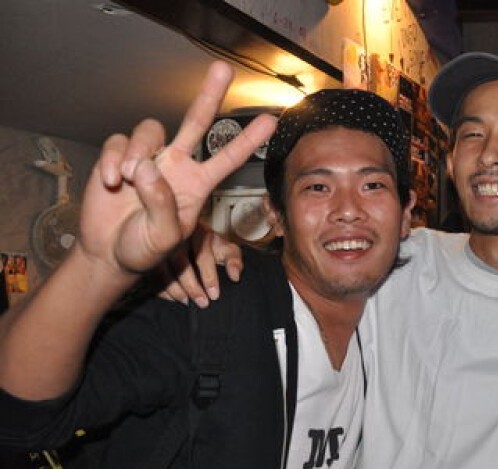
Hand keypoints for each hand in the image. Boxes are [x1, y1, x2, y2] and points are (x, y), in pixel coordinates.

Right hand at [78, 61, 275, 281]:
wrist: (109, 254)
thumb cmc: (143, 248)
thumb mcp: (164, 238)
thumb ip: (163, 206)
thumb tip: (149, 167)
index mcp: (197, 185)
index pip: (228, 158)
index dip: (249, 140)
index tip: (273, 121)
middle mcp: (176, 165)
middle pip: (196, 121)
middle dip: (210, 94)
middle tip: (225, 69)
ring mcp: (148, 158)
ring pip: (150, 130)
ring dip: (138, 152)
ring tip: (129, 181)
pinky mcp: (119, 156)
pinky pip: (118, 142)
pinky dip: (114, 160)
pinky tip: (112, 183)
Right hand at [157, 227, 244, 306]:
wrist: (187, 238)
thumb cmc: (209, 246)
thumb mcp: (224, 248)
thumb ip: (233, 258)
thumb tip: (235, 276)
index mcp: (198, 231)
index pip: (203, 255)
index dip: (210, 277)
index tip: (215, 295)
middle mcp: (176, 235)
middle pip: (181, 263)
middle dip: (192, 286)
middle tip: (202, 303)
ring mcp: (159, 244)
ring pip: (163, 269)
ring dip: (175, 289)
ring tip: (186, 302)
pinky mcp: (148, 255)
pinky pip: (151, 273)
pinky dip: (160, 288)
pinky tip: (170, 298)